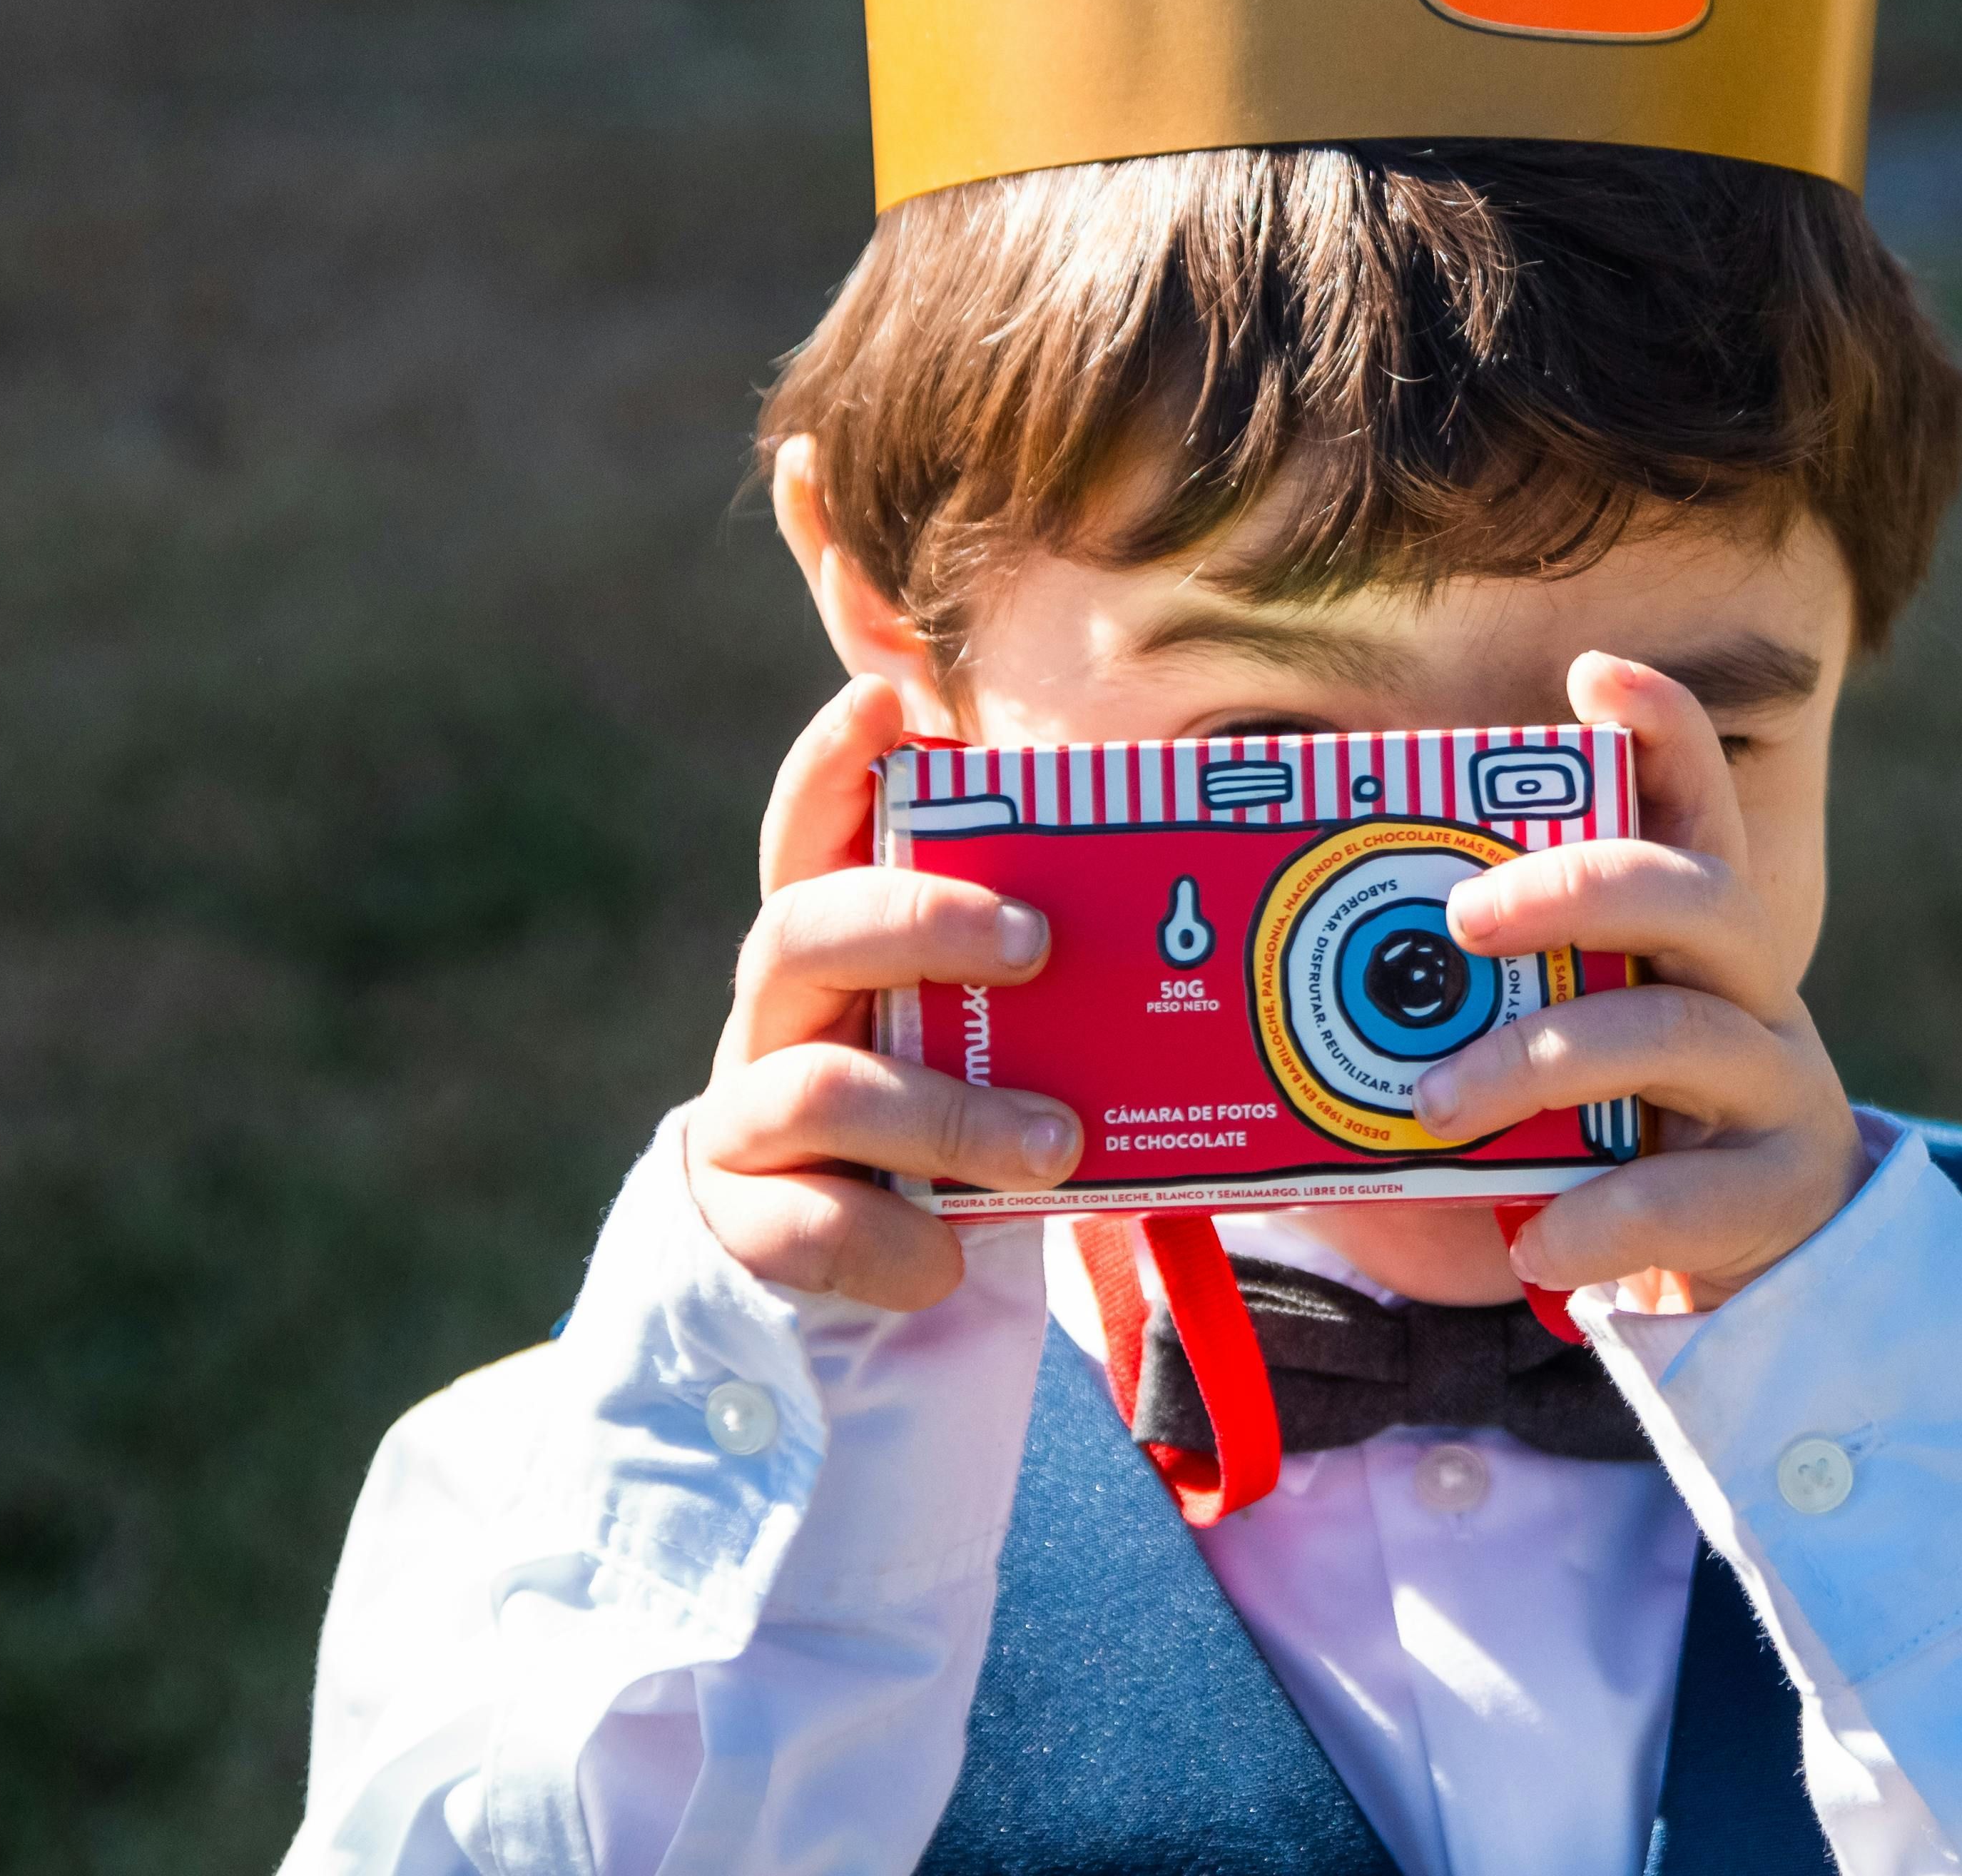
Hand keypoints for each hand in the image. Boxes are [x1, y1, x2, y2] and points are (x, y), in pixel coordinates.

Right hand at [684, 673, 1085, 1308]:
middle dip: (919, 922)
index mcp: (837, 937)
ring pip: (823, 1088)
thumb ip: (1041, 966)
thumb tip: (1215, 912)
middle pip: (803, 930)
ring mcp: (750, 1112)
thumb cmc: (951, 1097)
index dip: (831, 761)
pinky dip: (891, 1242)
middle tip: (1038, 942)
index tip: (878, 700)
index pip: (810, 827)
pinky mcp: (747, 1217)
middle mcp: (778, 1009)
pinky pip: (807, 1224)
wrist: (857, 1249)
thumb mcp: (987, 1021)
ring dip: (952, 1114)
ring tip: (1058, 1143)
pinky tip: (949, 1262)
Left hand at [1421, 653, 1863, 1305]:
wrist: (1755, 1254)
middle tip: (1460, 918)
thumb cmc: (1619, 1117)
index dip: (1664, 725)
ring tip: (1435, 1107)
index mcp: (1694, 927)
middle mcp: (1751, 983)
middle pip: (1696, 894)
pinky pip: (1687, 1196)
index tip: (1592, 675)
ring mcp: (1775, 1083)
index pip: (1696, 798)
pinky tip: (1530, 1242)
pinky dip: (1597, 1218)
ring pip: (1674, 1034)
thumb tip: (1267, 973)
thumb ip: (1467, 994)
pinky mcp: (1774, 1192)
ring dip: (1540, 1061)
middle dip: (1576, 889)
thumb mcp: (1561, 1032)